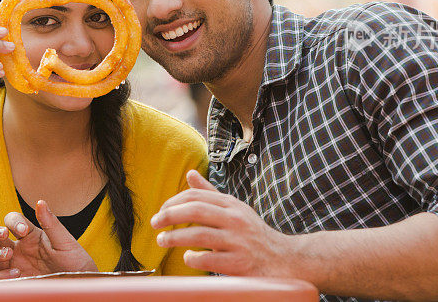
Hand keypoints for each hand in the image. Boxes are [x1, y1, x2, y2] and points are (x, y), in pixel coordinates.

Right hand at [0, 201, 97, 279]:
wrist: (78, 283)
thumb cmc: (74, 260)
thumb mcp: (64, 241)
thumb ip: (51, 223)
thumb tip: (40, 201)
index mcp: (30, 234)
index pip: (12, 220)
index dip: (13, 221)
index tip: (23, 230)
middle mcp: (19, 248)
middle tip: (3, 234)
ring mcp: (14, 265)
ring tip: (8, 255)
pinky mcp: (14, 283)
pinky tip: (16, 275)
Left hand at [150, 169, 291, 276]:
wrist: (283, 260)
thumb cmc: (252, 233)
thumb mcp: (234, 209)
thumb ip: (210, 194)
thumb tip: (190, 174)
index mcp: (231, 205)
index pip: (196, 197)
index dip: (174, 202)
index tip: (161, 211)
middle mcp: (235, 220)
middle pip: (195, 211)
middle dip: (170, 216)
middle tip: (154, 223)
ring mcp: (237, 241)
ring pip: (199, 235)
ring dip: (175, 237)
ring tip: (161, 240)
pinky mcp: (238, 263)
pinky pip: (209, 259)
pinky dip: (193, 257)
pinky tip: (187, 257)